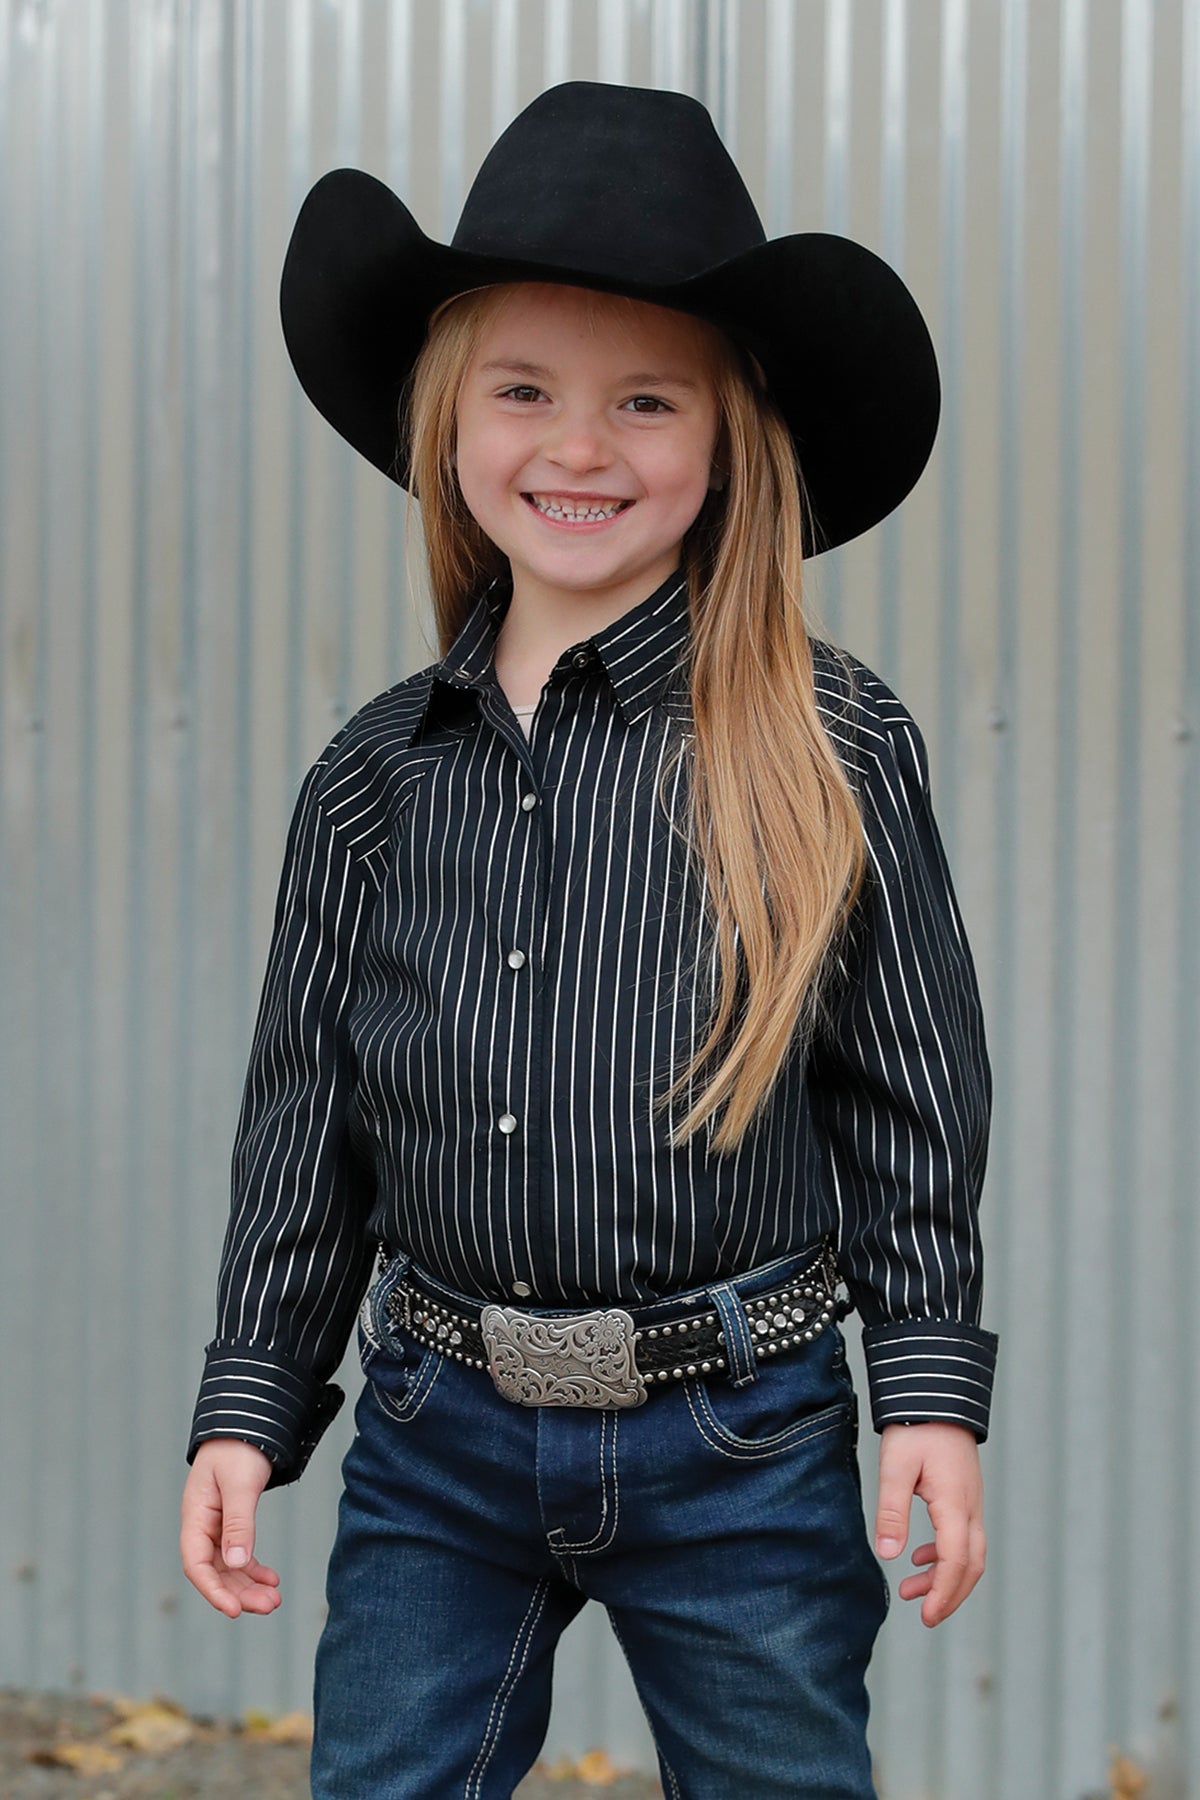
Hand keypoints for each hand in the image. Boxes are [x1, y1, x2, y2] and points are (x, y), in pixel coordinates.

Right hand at [180, 1439, 280, 1617]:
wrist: (248, 1425)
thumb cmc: (238, 1449)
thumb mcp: (240, 1484)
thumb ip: (239, 1523)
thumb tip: (237, 1564)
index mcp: (195, 1516)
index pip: (196, 1564)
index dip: (213, 1590)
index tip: (235, 1610)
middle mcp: (202, 1526)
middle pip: (215, 1571)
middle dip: (239, 1593)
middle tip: (269, 1606)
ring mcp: (216, 1526)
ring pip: (229, 1567)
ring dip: (249, 1585)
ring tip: (274, 1600)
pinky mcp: (232, 1523)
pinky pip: (240, 1554)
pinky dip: (254, 1569)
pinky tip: (271, 1580)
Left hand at [874, 1421, 984, 1625]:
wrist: (938, 1394)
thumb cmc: (916, 1427)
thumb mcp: (895, 1467)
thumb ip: (892, 1511)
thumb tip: (889, 1554)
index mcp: (955, 1504)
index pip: (956, 1561)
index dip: (943, 1593)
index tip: (927, 1616)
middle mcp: (971, 1507)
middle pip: (971, 1565)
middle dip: (950, 1595)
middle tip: (926, 1616)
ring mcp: (972, 1502)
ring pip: (969, 1553)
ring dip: (945, 1576)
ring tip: (912, 1591)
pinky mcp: (965, 1495)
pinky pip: (963, 1536)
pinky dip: (944, 1555)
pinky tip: (918, 1557)